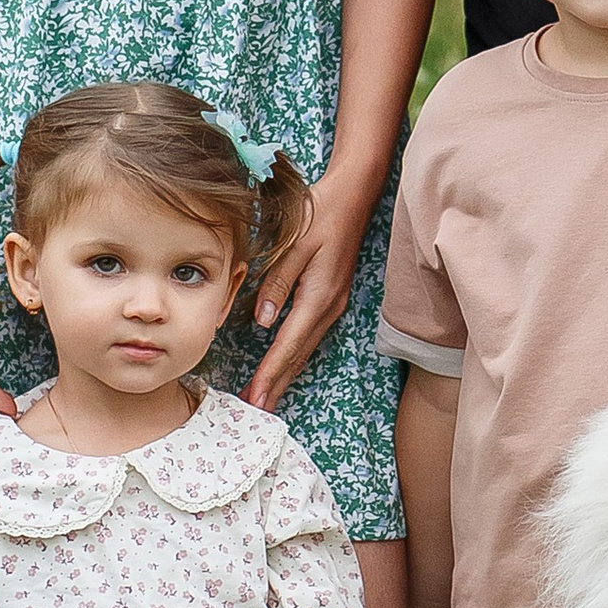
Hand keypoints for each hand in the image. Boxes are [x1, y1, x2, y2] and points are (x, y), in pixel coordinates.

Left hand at [244, 172, 375, 413]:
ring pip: (305, 350)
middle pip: (299, 355)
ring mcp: (332, 306)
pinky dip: (293, 357)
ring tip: (265, 396)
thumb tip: (262, 322)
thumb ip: (277, 283)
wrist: (352, 198)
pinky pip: (309, 338)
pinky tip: (283, 366)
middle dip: (277, 383)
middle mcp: (328, 307)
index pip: (289, 344)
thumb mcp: (295, 244)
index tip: (256, 396)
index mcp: (318, 296)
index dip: (271, 373)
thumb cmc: (321, 214)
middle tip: (255, 409)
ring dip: (285, 374)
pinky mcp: (330, 300)